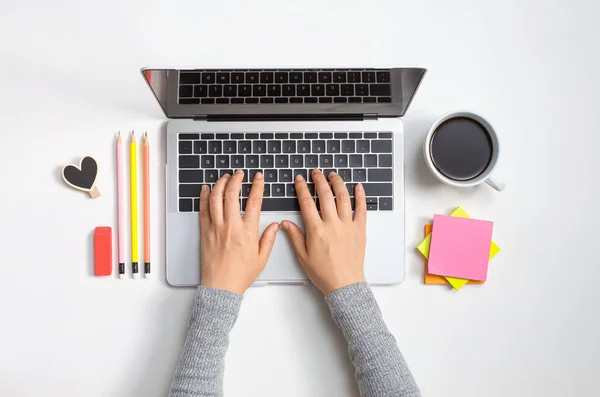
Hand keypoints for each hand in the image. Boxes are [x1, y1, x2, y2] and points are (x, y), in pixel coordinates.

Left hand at [199, 170, 278, 294]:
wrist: (221, 287)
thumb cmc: (241, 275)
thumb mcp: (262, 258)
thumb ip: (269, 239)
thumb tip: (276, 225)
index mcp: (248, 231)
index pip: (254, 202)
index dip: (257, 186)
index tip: (258, 177)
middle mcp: (231, 226)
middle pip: (232, 194)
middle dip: (236, 179)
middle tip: (239, 173)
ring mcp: (216, 228)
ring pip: (215, 198)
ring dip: (220, 184)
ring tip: (225, 177)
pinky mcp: (205, 232)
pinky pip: (203, 209)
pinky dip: (203, 196)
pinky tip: (206, 188)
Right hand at [281, 169, 366, 294]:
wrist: (345, 284)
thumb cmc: (324, 273)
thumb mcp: (303, 256)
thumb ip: (295, 237)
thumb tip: (285, 223)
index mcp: (316, 230)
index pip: (307, 203)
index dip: (302, 188)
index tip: (299, 180)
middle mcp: (332, 224)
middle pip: (325, 195)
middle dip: (319, 180)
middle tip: (316, 172)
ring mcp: (348, 225)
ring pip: (343, 198)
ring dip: (337, 183)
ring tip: (333, 175)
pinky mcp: (360, 230)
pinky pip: (361, 209)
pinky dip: (360, 196)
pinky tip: (358, 187)